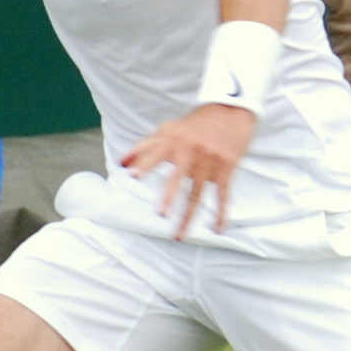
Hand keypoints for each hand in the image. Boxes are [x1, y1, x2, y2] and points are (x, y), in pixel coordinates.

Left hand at [121, 103, 257, 234]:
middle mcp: (191, 151)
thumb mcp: (168, 131)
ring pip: (198, 194)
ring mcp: (210, 161)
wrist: (231, 113)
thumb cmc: (194, 125)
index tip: (134, 175)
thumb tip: (119, 164)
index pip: (156, 154)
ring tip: (179, 236)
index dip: (145, 164)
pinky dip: (221, 214)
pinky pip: (224, 195)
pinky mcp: (227, 169)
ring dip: (189, 217)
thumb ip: (143, 148)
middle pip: (178, 177)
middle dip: (170, 195)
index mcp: (173, 140)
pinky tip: (218, 230)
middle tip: (161, 214)